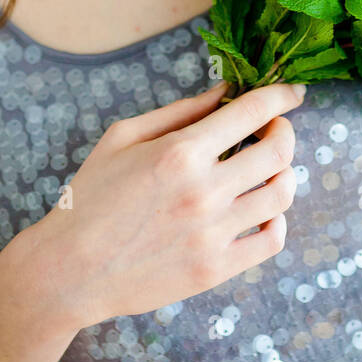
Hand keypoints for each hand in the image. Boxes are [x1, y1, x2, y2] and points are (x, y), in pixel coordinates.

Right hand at [33, 79, 304, 329]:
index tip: (292, 92)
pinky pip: (272, 240)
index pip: (253, 111)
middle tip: (274, 129)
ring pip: (282, 194)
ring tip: (267, 169)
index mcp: (181, 152)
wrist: (69, 270)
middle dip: (284, 130)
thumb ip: (180, 111)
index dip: (282, 96)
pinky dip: (277, 220)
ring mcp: (213, 233)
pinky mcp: (216, 269)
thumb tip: (225, 91)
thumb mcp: (124, 137)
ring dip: (284, 173)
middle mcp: (204, 191)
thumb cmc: (90, 196)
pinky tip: (262, 210)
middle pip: (279, 151)